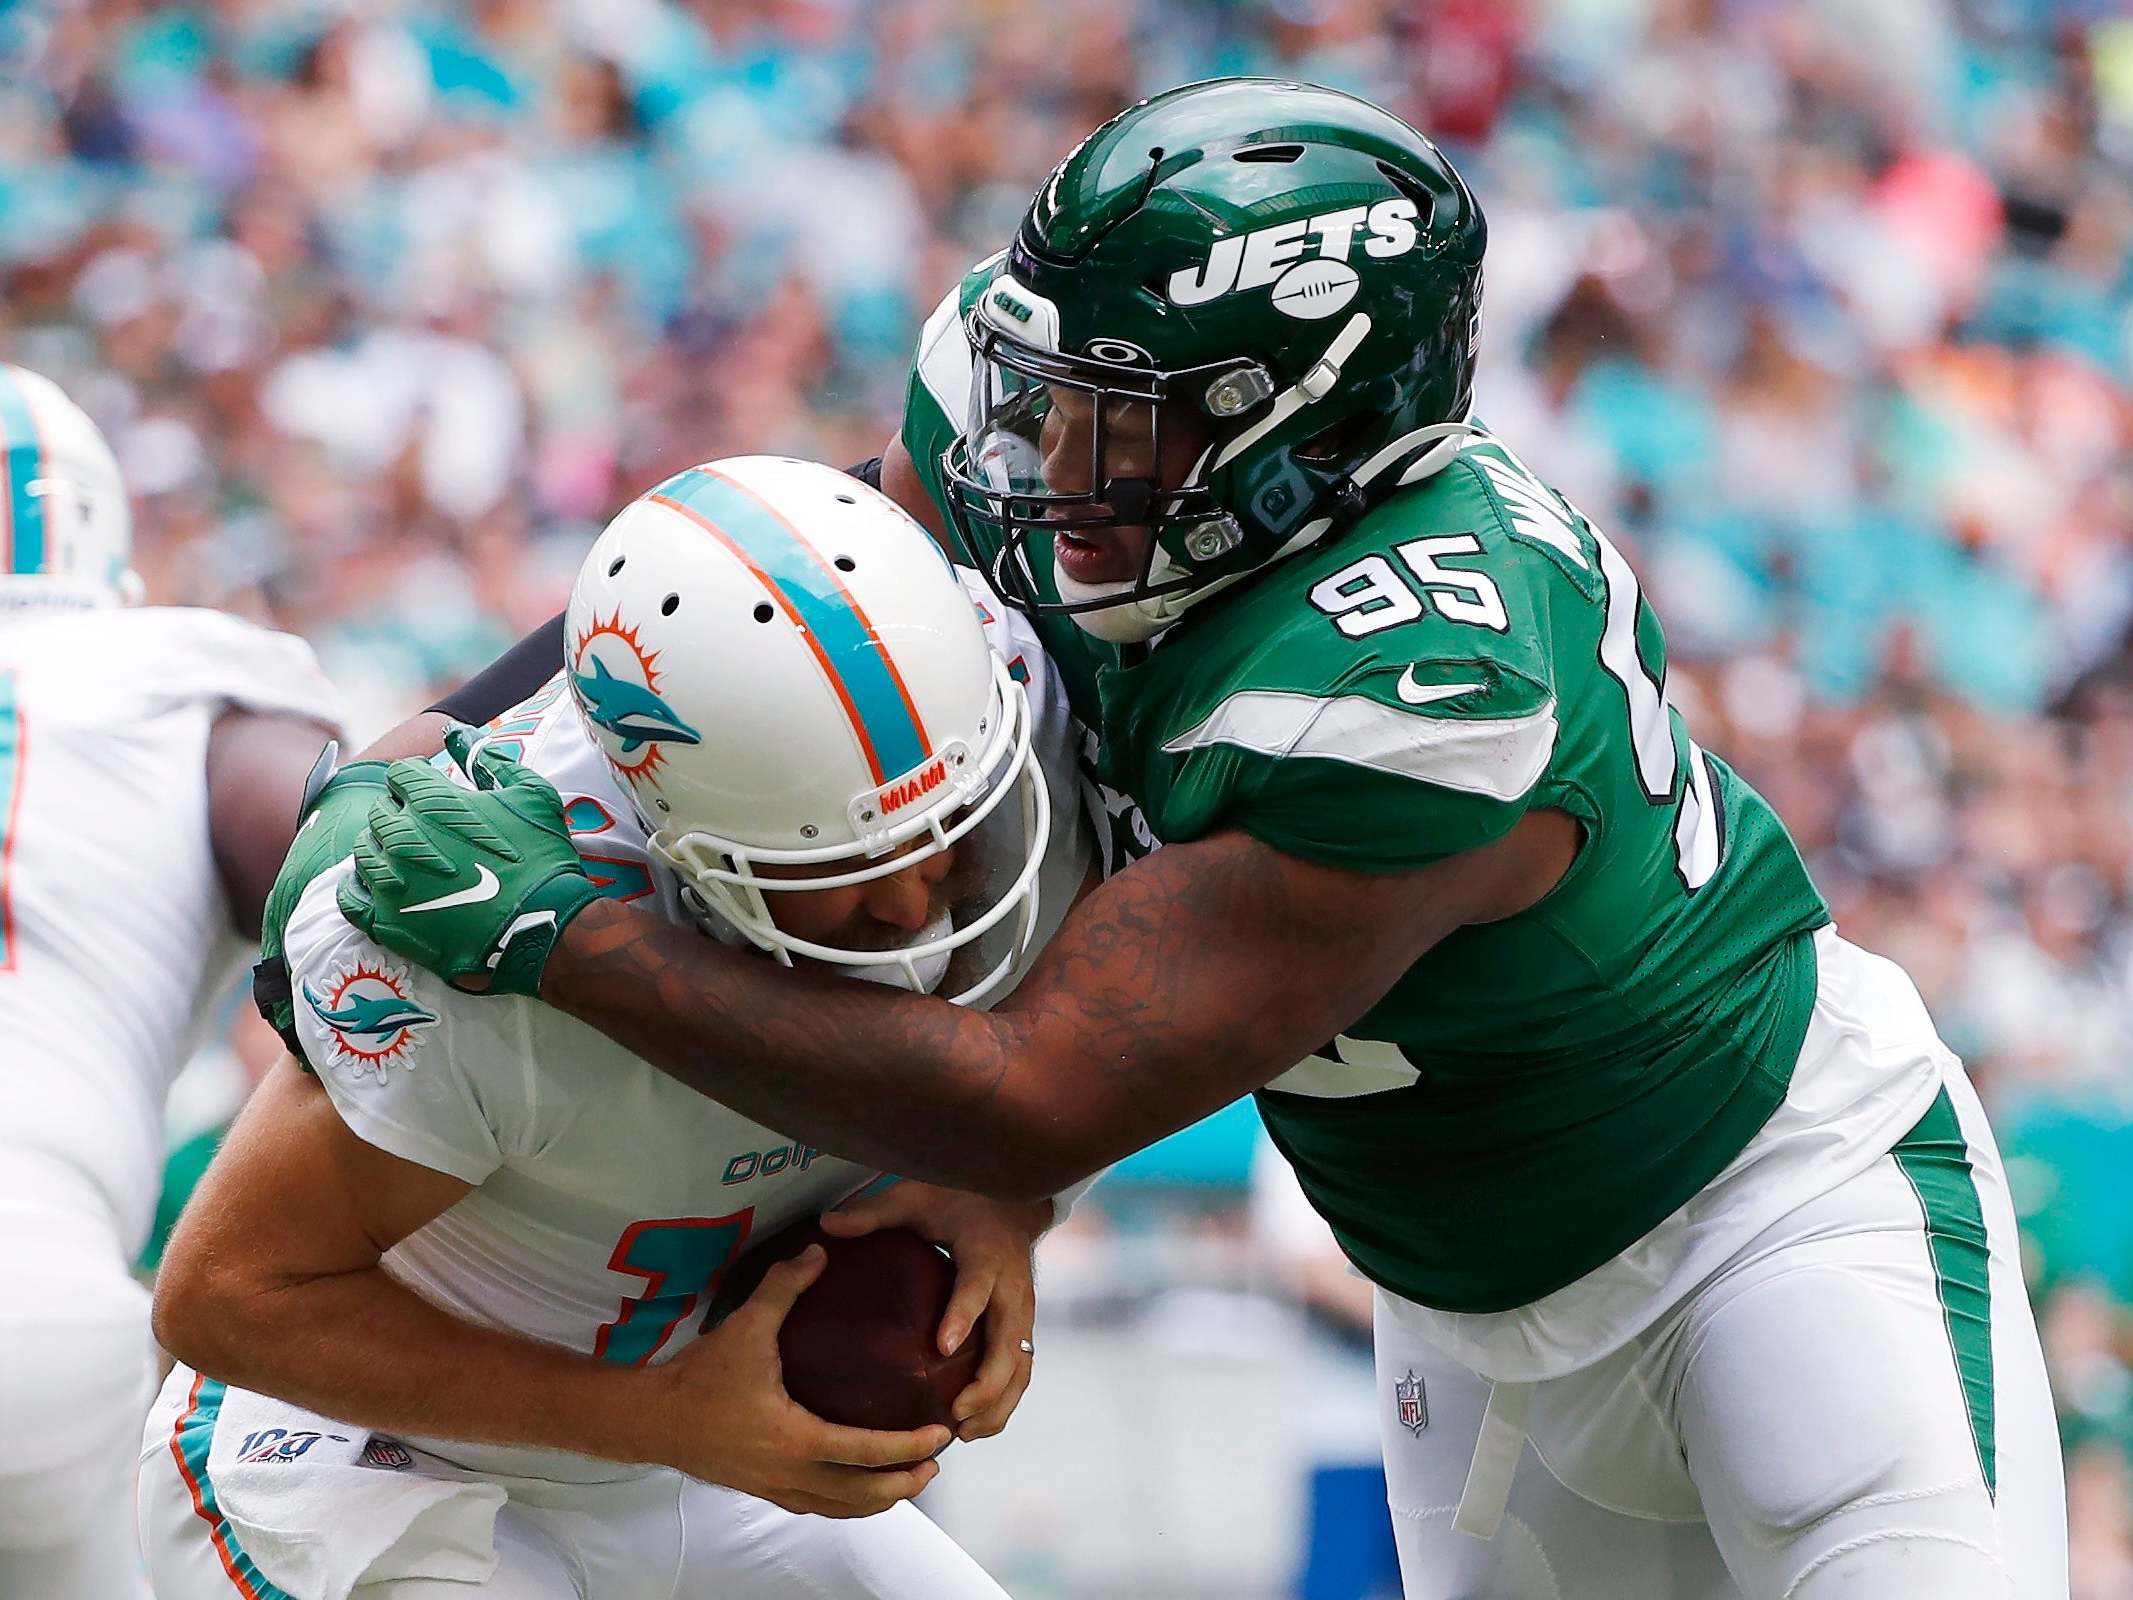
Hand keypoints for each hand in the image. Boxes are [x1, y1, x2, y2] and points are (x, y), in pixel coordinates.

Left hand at [335, 725, 601, 994]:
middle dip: (401, 813)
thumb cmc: (541, 855)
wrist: (545, 925)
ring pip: (364, 850)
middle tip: (429, 829)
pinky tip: (382, 887)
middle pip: (380, 811)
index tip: (434, 791)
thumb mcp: (530, 793)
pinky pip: (350, 897)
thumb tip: (454, 731)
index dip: (418, 779)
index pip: (400, 775)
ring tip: (410, 858)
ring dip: (383, 848)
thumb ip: (487, 757)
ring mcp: (389, 881)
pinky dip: (360, 888)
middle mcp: (401, 837)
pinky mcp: (386, 921)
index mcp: (431, 802)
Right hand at [643, 1244, 951, 1516]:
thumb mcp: (746, 1327)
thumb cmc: (699, 1378)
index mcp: (793, 1438)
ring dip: (877, 1499)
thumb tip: (820, 1252)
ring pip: (838, 1508)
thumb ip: (784, 1287)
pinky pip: (815, 1506)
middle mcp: (788, 1472)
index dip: (905, 1448)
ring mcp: (775, 1487)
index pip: (863, 1452)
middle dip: (902, 1483)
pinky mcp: (762, 1489)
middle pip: (859, 1495)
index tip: (937, 1435)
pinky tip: (856, 1488)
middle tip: (934, 1463)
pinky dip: (845, 1503)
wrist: (652, 1418)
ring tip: (906, 1480)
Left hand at [822, 1182, 1046, 1440]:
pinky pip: (1021, 1370)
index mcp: (986, 1254)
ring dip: (998, 1403)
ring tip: (964, 1434)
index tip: (941, 1346)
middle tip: (954, 1414)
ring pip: (1021, 1366)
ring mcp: (1023, 1310)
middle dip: (988, 1384)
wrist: (1010, 1201)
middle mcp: (1012, 1288)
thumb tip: (827, 1224)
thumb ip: (875, 1212)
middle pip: (1009, 1343)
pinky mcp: (1022, 1326)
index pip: (978, 1288)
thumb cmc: (956, 1200)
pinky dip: (1003, 1402)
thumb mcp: (915, 1197)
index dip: (962, 1316)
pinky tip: (972, 1427)